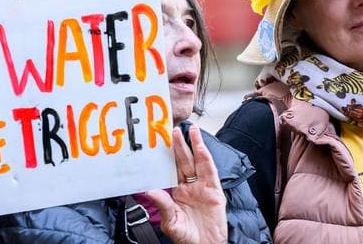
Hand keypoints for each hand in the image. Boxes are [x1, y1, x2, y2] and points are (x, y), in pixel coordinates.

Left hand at [144, 126, 226, 243]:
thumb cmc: (187, 237)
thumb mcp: (170, 221)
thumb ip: (162, 204)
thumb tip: (147, 190)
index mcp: (178, 193)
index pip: (171, 170)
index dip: (168, 156)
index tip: (160, 143)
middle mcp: (190, 187)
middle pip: (184, 161)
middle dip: (179, 145)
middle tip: (173, 130)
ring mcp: (203, 187)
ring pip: (198, 162)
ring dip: (194, 146)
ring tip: (190, 130)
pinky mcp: (214, 191)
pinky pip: (210, 171)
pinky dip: (206, 158)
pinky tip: (201, 148)